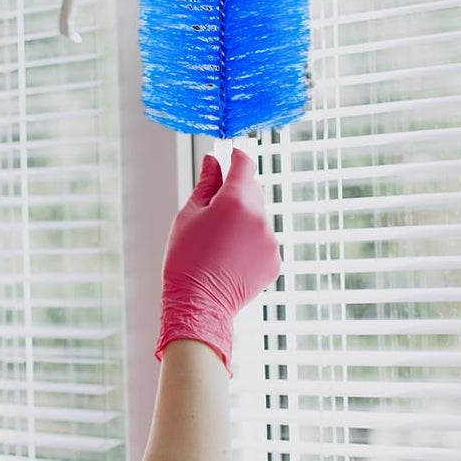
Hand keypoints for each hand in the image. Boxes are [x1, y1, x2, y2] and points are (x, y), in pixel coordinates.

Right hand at [154, 147, 281, 373]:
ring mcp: (270, 240)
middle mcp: (259, 217)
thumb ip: (206, 184)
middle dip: (237, 195)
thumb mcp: (188, 216)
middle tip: (214, 216)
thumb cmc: (185, 259)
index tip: (230, 156)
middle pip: (253, 190)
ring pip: (259, 217)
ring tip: (220, 245)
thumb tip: (213, 161)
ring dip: (244, 221)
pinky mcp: (275, 260)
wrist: (198, 304)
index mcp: (235, 200)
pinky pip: (264, 241)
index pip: (244, 163)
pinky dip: (251, 244)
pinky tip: (231, 259)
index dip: (236, 156)